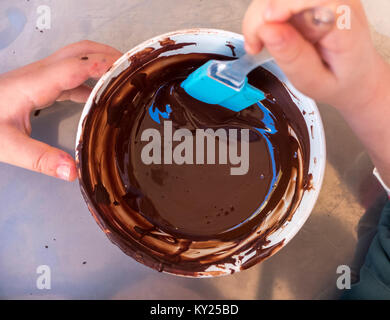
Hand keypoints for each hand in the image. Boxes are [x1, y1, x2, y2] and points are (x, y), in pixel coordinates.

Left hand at [0, 40, 121, 180]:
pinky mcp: (40, 85)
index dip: (101, 66)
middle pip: (79, 51)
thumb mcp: (8, 147)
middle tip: (132, 67)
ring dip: (101, 62)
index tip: (126, 70)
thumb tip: (73, 171)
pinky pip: (72, 75)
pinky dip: (91, 79)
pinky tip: (101, 95)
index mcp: (33, 84)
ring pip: (76, 59)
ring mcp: (40, 77)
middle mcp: (40, 74)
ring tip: (124, 76)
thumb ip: (41, 159)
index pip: (73, 67)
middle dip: (107, 54)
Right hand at [242, 0, 389, 110]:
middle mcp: (336, 0)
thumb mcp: (315, 81)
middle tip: (255, 44)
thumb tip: (268, 30)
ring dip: (259, 16)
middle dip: (261, 15)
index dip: (286, 3)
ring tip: (258, 43)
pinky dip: (263, 15)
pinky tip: (265, 34)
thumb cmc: (338, 80)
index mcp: (343, 21)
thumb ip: (294, 58)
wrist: (356, 75)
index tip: (267, 23)